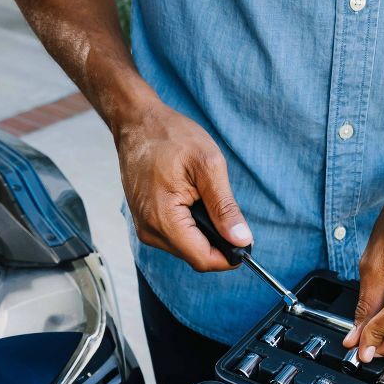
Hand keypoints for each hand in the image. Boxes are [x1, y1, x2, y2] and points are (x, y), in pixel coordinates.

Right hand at [115, 98, 251, 271]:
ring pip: (187, 249)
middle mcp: (150, 231)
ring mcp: (145, 229)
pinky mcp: (146, 223)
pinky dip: (192, 227)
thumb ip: (225, 207)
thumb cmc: (171, 137)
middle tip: (227, 212)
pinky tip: (193, 202)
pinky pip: (177, 238)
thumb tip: (242, 240)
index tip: (246, 241)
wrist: (138, 124)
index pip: (203, 259)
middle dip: (217, 242)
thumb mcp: (208, 166)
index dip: (229, 256)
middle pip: (196, 257)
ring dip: (204, 234)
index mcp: (164, 220)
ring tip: (205, 201)